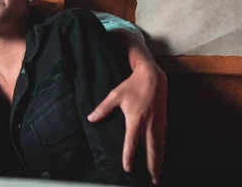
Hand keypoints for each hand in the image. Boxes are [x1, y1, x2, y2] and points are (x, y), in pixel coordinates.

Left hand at [87, 61, 167, 184]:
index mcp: (136, 119)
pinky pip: (163, 140)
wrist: (153, 77)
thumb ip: (103, 109)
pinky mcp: (164, 122)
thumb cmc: (132, 86)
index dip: (129, 156)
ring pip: (160, 147)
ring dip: (159, 162)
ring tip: (157, 175)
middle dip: (152, 166)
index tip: (128, 168)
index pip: (132, 142)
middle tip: (152, 180)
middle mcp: (149, 124)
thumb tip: (91, 119)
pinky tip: (159, 159)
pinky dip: (162, 152)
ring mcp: (159, 124)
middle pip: (152, 150)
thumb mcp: (115, 95)